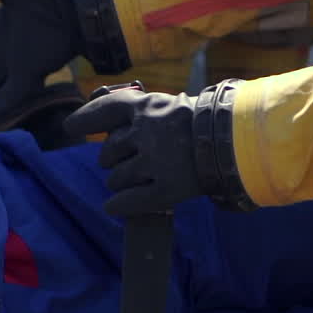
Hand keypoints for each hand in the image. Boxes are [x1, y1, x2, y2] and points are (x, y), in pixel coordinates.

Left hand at [63, 87, 203, 215]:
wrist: (242, 140)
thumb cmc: (202, 123)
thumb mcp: (168, 106)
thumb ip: (137, 114)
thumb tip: (98, 130)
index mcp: (148, 107)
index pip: (105, 110)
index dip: (85, 120)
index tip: (70, 127)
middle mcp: (148, 132)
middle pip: (107, 154)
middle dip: (113, 160)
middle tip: (135, 159)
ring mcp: (158, 161)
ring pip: (115, 179)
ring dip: (121, 182)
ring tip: (144, 177)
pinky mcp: (169, 188)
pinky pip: (130, 202)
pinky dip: (118, 205)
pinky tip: (113, 207)